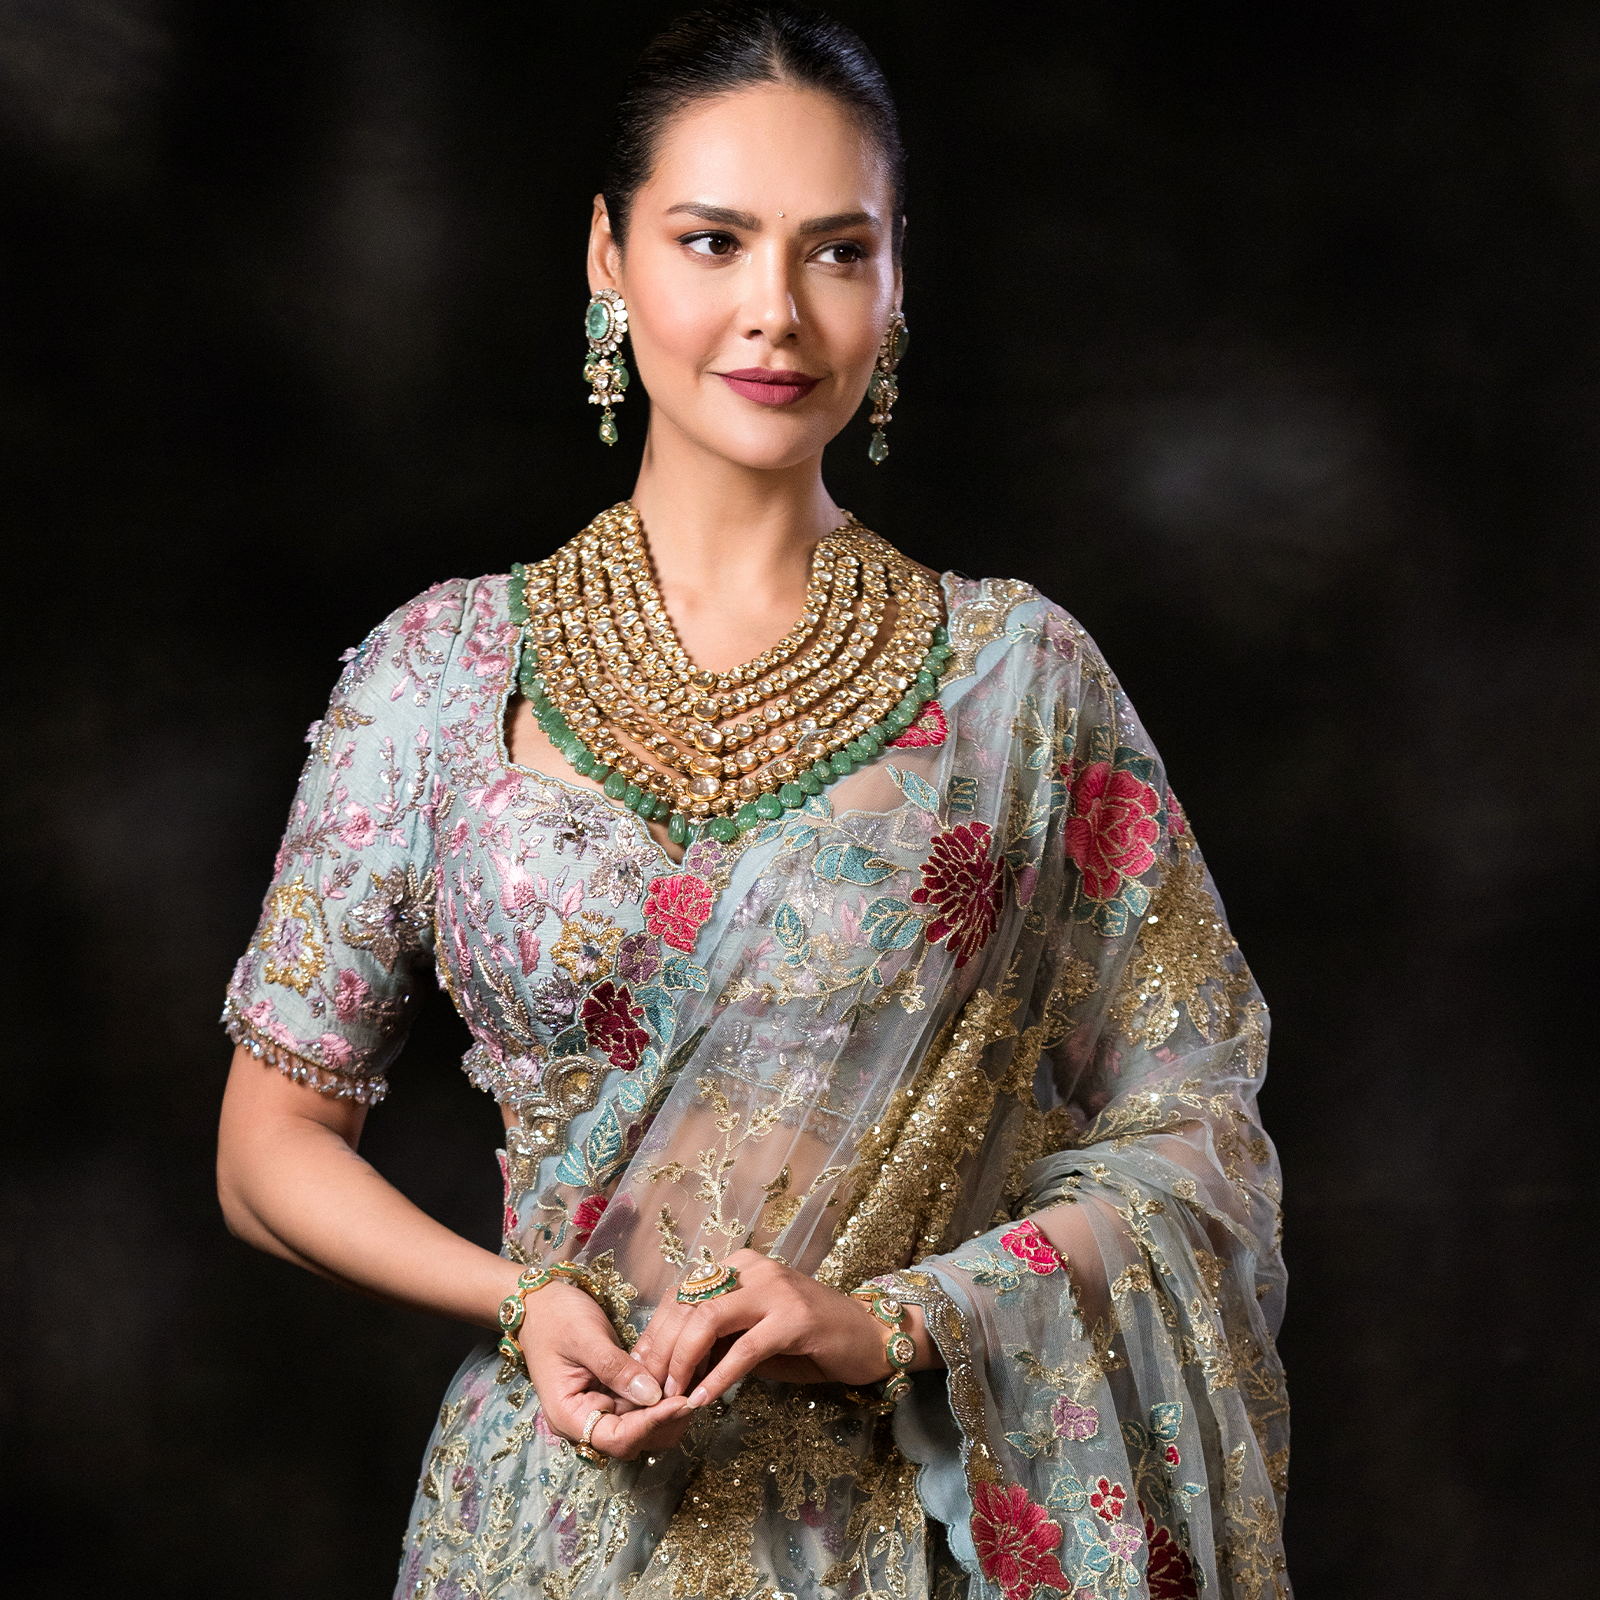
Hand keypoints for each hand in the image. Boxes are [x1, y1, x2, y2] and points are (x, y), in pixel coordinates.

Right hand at [517, 1281, 692, 1460]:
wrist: (539, 1303)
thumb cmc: (555, 1316)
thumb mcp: (585, 1337)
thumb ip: (616, 1368)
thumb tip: (651, 1395)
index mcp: (568, 1415)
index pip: (616, 1438)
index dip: (651, 1424)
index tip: (681, 1401)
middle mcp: (583, 1421)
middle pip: (631, 1441)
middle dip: (664, 1422)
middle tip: (695, 1393)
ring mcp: (597, 1410)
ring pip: (639, 1429)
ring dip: (665, 1414)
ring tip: (691, 1387)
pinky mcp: (609, 1397)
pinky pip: (637, 1409)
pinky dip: (658, 1400)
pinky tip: (678, 1382)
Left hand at [631, 1249, 936, 1410]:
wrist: (868, 1335)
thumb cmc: (808, 1339)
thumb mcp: (753, 1333)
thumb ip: (716, 1339)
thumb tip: (669, 1366)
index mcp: (737, 1265)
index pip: (680, 1296)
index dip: (654, 1336)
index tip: (639, 1374)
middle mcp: (751, 1268)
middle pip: (686, 1307)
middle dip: (660, 1353)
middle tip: (646, 1393)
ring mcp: (774, 1289)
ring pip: (708, 1321)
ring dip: (683, 1364)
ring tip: (672, 1398)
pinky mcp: (794, 1319)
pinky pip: (744, 1349)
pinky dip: (718, 1378)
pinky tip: (704, 1400)